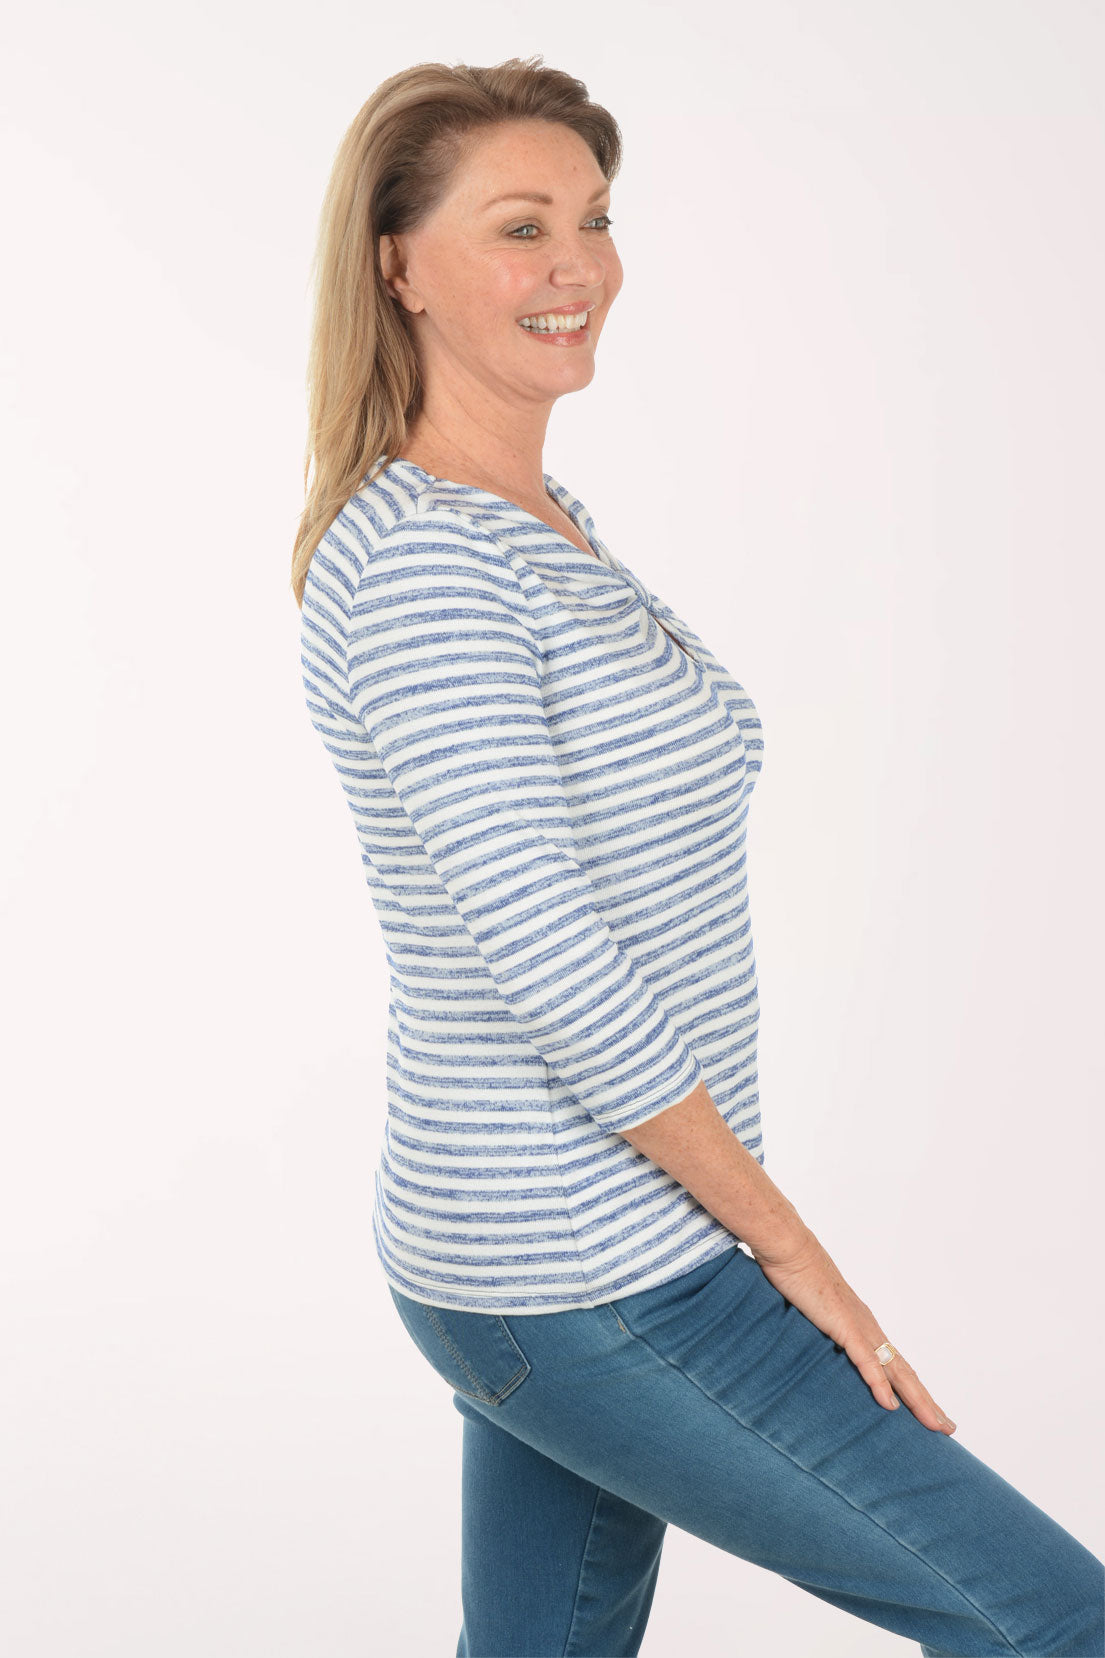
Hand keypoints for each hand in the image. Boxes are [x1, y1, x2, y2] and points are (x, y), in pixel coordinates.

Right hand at [751, 1228, 956, 1434]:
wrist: (788, 1246)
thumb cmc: (796, 1272)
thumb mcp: (811, 1308)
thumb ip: (820, 1324)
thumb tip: (818, 1337)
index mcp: (862, 1323)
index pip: (895, 1363)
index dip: (913, 1388)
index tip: (928, 1409)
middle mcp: (868, 1326)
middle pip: (905, 1371)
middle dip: (927, 1402)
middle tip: (947, 1427)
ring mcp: (859, 1326)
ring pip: (896, 1370)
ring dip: (917, 1400)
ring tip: (935, 1424)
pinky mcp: (843, 1325)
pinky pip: (866, 1360)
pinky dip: (879, 1384)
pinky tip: (890, 1405)